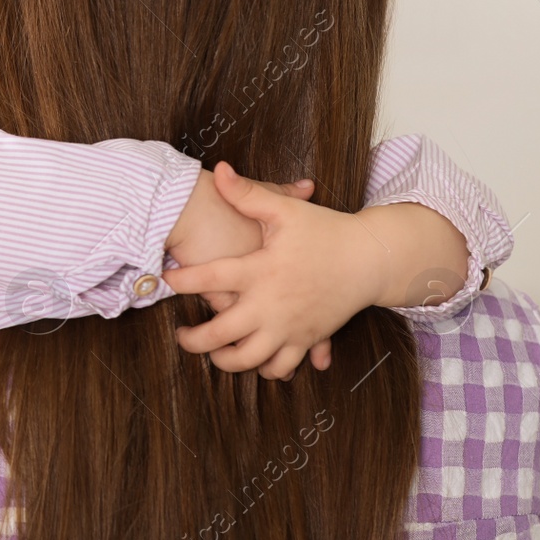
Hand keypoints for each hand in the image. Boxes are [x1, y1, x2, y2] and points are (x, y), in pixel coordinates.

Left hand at [164, 162, 387, 380]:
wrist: (373, 259)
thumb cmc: (327, 231)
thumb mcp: (286, 210)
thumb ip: (248, 194)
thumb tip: (218, 170)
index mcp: (261, 270)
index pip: (209, 279)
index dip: (182, 280)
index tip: (166, 279)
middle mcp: (271, 304)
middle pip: (221, 335)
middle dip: (194, 340)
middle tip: (181, 335)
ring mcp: (290, 327)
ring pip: (249, 360)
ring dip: (226, 362)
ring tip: (213, 352)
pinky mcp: (307, 340)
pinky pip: (282, 366)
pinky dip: (265, 369)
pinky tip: (253, 360)